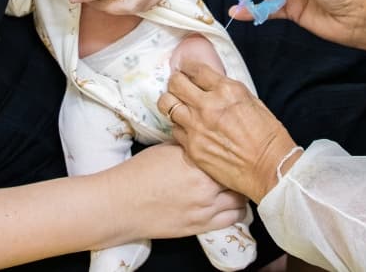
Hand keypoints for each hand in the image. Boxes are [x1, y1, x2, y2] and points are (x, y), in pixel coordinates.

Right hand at [117, 142, 249, 239]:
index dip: (236, 151)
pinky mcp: (200, 226)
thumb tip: (208, 137)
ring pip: (240, 200)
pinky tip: (234, 203)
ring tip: (238, 184)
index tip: (240, 148)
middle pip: (238, 177)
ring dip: (241, 190)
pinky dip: (237, 210)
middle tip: (244, 165)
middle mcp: (205, 187)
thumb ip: (192, 145)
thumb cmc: (140, 173)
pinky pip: (232, 219)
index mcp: (197, 163)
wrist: (122, 203)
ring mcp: (204, 209)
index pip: (230, 155)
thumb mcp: (168, 149)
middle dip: (241, 170)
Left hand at [158, 62, 297, 202]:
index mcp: (227, 91)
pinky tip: (188, 129)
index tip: (187, 71)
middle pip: (175, 83)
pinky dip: (179, 127)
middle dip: (176, 82)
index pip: (196, 69)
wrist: (270, 169)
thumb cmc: (268, 136)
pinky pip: (174, 130)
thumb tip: (213, 86)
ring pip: (167, 105)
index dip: (189, 68)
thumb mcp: (253, 101)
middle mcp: (208, 106)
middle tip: (179, 86)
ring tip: (178, 106)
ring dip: (171, 103)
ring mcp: (197, 127)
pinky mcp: (192, 148)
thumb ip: (229, 91)